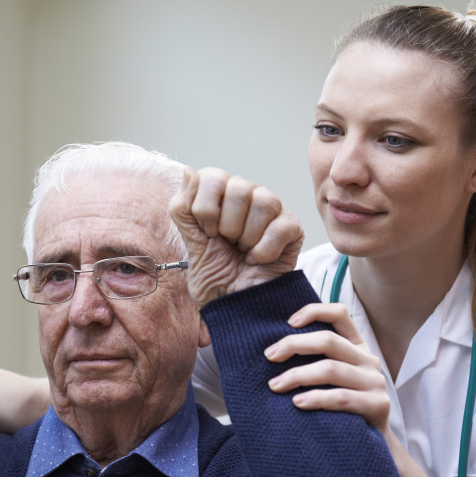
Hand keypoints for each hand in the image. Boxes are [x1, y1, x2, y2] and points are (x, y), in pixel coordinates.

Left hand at [168, 167, 303, 306]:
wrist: (237, 306)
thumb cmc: (214, 275)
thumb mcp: (190, 243)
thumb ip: (183, 208)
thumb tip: (188, 171)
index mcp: (219, 195)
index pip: (212, 176)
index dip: (206, 207)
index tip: (207, 233)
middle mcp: (246, 196)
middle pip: (239, 186)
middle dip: (227, 225)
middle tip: (227, 244)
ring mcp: (272, 210)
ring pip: (263, 201)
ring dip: (247, 237)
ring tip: (243, 251)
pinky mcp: (292, 228)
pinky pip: (280, 226)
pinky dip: (264, 250)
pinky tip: (258, 260)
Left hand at [264, 302, 390, 432]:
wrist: (370, 442)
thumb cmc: (341, 406)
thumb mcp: (332, 376)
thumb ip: (315, 358)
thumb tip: (273, 347)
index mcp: (357, 346)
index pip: (339, 314)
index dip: (314, 311)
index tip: (288, 322)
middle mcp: (368, 359)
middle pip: (329, 340)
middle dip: (294, 345)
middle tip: (269, 356)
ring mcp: (375, 382)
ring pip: (331, 369)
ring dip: (298, 375)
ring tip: (275, 385)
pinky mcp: (377, 405)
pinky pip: (341, 398)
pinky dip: (316, 399)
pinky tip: (297, 403)